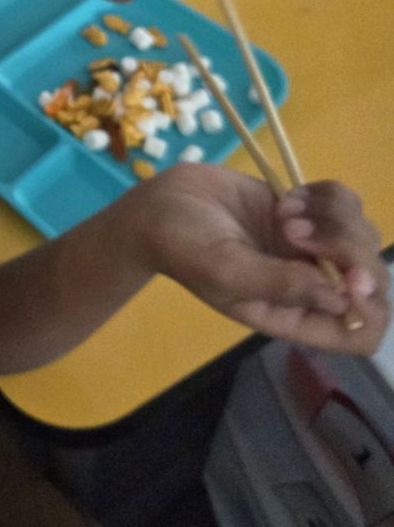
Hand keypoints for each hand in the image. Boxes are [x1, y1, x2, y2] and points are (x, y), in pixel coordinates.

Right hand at [130, 166, 388, 353]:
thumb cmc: (182, 246)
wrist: (158, 205)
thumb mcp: (224, 272)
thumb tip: (339, 296)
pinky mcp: (304, 209)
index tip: (345, 278)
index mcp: (291, 314)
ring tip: (282, 212)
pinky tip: (287, 197)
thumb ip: (279, 285)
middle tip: (294, 231)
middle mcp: (308, 284)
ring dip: (330, 217)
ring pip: (361, 233)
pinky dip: (325, 194)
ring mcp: (308, 245)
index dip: (368, 309)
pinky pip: (344, 202)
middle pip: (369, 277)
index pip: (359, 332)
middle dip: (344, 248)